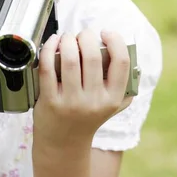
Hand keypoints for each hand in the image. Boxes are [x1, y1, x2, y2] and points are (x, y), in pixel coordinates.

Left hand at [33, 29, 132, 149]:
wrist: (64, 143)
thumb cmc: (88, 116)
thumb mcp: (112, 105)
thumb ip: (123, 84)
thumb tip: (128, 55)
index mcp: (113, 98)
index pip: (122, 62)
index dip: (115, 41)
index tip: (105, 33)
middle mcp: (94, 101)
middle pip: (92, 56)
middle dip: (85, 36)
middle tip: (81, 34)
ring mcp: (72, 101)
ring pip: (70, 59)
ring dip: (67, 40)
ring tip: (66, 37)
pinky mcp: (50, 100)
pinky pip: (48, 67)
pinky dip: (49, 49)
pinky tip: (52, 43)